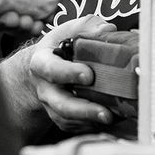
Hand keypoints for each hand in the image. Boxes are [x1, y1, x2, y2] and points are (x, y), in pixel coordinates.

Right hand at [0, 15, 118, 136]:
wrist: (43, 69)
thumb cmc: (59, 47)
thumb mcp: (67, 31)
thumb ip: (86, 26)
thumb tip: (107, 30)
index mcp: (42, 63)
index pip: (51, 69)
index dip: (69, 73)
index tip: (89, 75)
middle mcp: (45, 89)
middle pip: (60, 104)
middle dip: (83, 110)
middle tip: (105, 112)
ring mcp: (52, 107)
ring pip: (68, 120)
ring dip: (91, 122)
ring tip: (113, 118)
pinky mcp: (62, 119)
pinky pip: (76, 127)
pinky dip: (93, 126)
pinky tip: (112, 120)